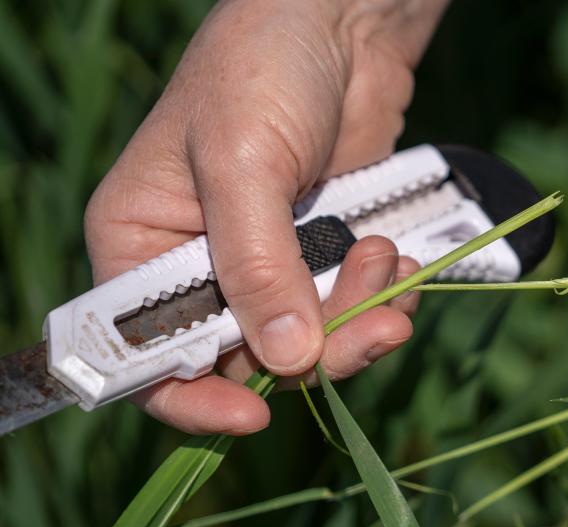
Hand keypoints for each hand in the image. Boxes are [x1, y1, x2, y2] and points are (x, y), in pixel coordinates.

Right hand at [85, 0, 446, 434]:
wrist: (339, 25)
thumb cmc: (262, 70)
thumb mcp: (244, 162)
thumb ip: (257, 265)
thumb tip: (288, 362)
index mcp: (141, 247)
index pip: (151, 356)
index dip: (195, 398)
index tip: (256, 416)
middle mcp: (199, 268)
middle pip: (247, 358)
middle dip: (319, 350)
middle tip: (379, 325)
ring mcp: (265, 264)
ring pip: (309, 341)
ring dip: (359, 320)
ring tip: (388, 265)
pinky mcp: (320, 253)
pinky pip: (349, 308)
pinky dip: (380, 298)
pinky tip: (397, 260)